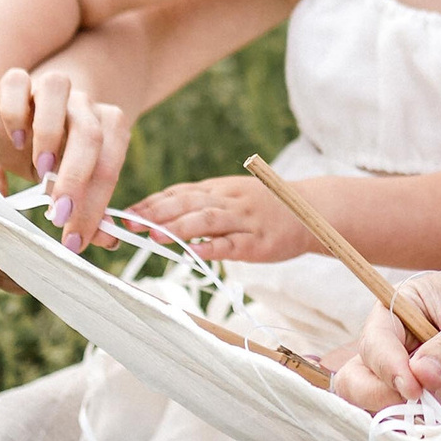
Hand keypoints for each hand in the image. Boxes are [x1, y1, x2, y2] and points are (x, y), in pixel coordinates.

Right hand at [0, 67, 132, 253]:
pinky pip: (16, 83)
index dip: (95, 204)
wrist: (22, 125)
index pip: (110, 165)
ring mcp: (51, 88)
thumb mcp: (69, 186)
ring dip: (51, 134)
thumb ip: (89, 209)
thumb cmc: (52, 161)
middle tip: (60, 216)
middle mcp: (84, 103)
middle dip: (76, 179)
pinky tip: (16, 142)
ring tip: (41, 172)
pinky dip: (15, 112)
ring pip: (59, 92)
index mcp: (107, 127)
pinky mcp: (15, 82)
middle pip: (90, 133)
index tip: (76, 239)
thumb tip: (108, 239)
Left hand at [129, 177, 309, 264]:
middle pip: (188, 202)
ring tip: (155, 235)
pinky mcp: (258, 242)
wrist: (312, 211)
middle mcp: (230, 200)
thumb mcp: (233, 196)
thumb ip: (203, 203)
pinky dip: (211, 247)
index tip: (128, 213)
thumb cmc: (267, 206)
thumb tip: (162, 213)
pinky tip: (193, 252)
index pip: (180, 192)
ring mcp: (245, 220)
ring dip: (178, 227)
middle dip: (157, 212)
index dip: (153, 202)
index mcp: (220, 188)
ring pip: (207, 219)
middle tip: (131, 223)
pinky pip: (232, 244)